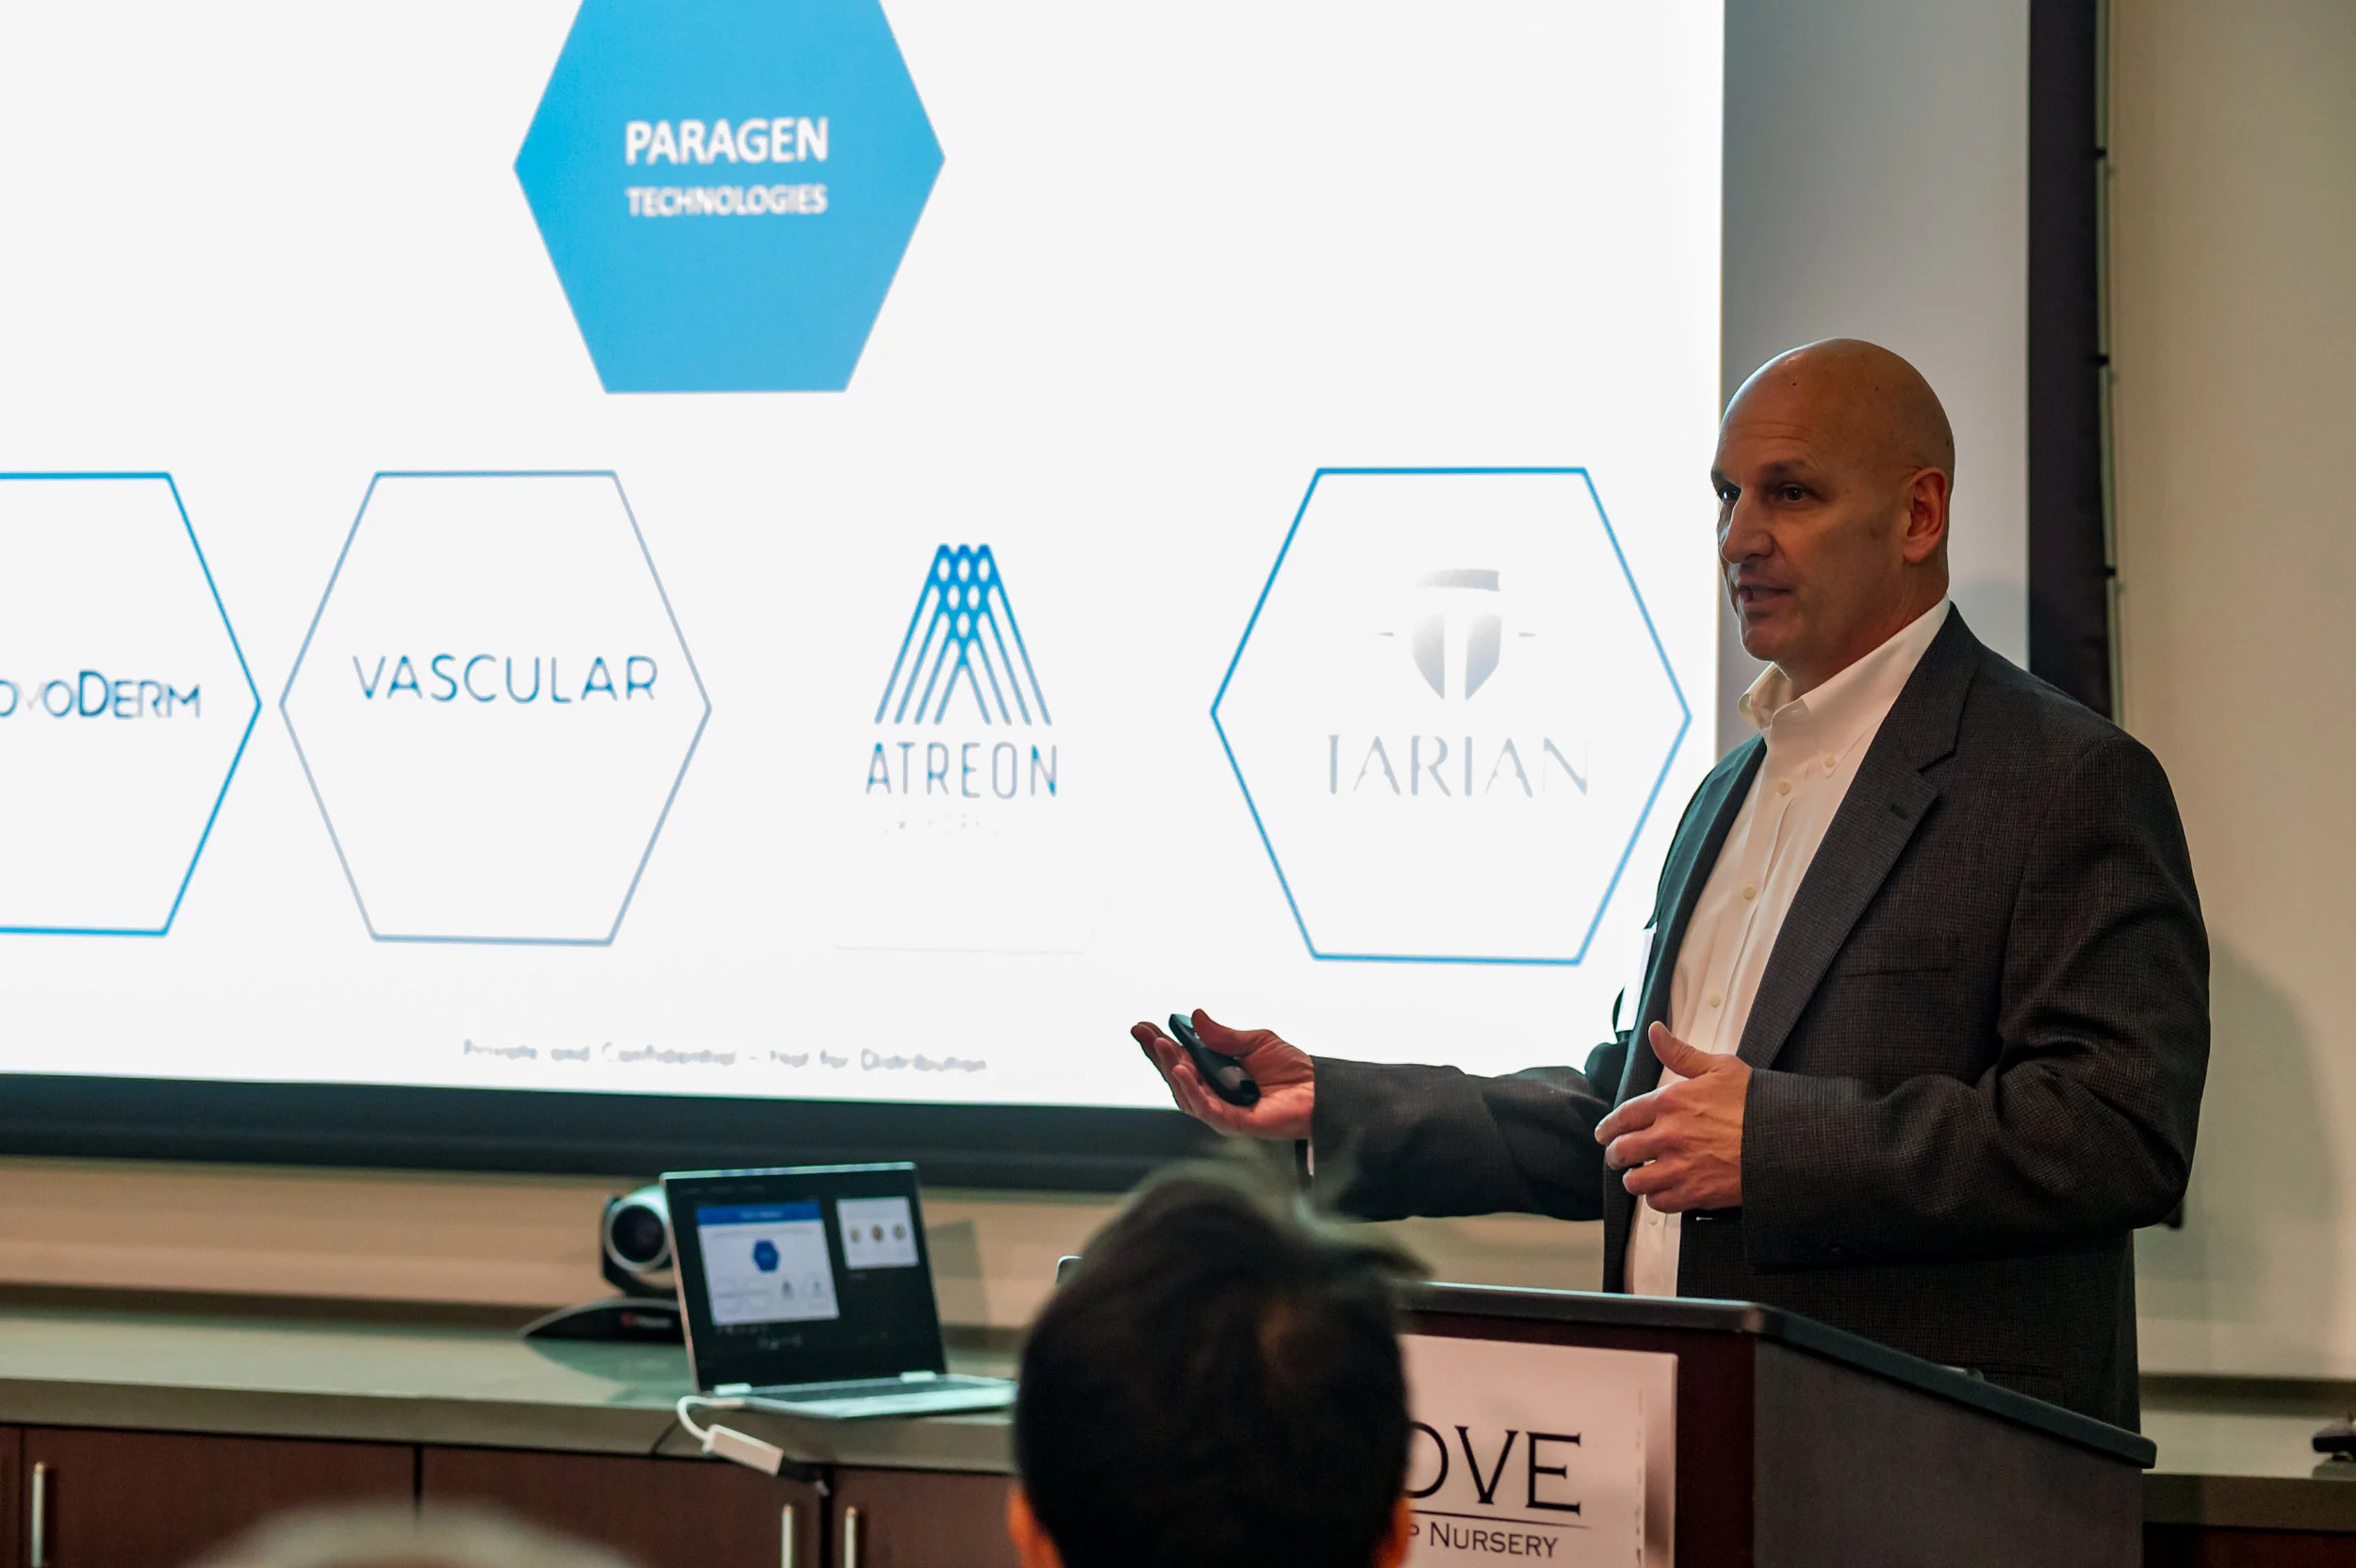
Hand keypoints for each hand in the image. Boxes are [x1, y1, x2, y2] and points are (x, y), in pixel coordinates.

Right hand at [1130, 1010, 1313, 1140]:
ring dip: (1170, 1069)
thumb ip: (1224, 1035)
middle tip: (1144, 1032)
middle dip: (1157, 1054)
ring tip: (1162, 1046)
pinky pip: (1205, 1108)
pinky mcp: (1231, 1123)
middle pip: (1175, 1076)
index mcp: (1214, 1072)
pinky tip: (1182, 1071)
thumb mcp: (1256, 1042)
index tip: (1142, 1025)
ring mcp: (1219, 1109)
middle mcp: (1212, 1092)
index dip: (1160, 1043)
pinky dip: (1191, 1090)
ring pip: (1185, 1093)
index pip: (1180, 1058)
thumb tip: (1196, 1016)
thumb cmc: (1290, 1069)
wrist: (1318, 1091)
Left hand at [1594, 1023, 1748, 1211]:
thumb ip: (1681, 1053)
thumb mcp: (1720, 1068)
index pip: (1622, 1117)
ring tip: (1639, 1176)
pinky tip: (1662, 1192)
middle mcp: (1668, 1136)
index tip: (1603, 1134)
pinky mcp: (1694, 1193)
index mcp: (1669, 1103)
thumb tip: (1655, 1032)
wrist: (1785, 1140)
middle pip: (1621, 1152)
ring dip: (1634, 1179)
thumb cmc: (1756, 1104)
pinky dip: (1657, 1199)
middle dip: (1615, 1155)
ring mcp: (1679, 1167)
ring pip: (1635, 1181)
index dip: (1607, 1127)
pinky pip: (1659, 1203)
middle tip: (1618, 1157)